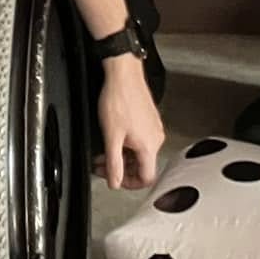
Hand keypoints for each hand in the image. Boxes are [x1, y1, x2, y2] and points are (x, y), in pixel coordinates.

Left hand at [94, 56, 161, 190]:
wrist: (123, 73)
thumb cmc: (118, 99)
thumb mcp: (111, 137)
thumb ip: (113, 164)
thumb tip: (114, 182)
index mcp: (149, 146)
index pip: (146, 178)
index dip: (130, 184)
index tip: (116, 180)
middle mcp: (155, 137)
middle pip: (142, 165)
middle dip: (121, 168)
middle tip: (103, 165)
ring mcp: (153, 126)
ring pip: (140, 152)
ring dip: (122, 155)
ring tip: (105, 151)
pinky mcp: (149, 117)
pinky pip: (141, 139)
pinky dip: (127, 143)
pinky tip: (115, 136)